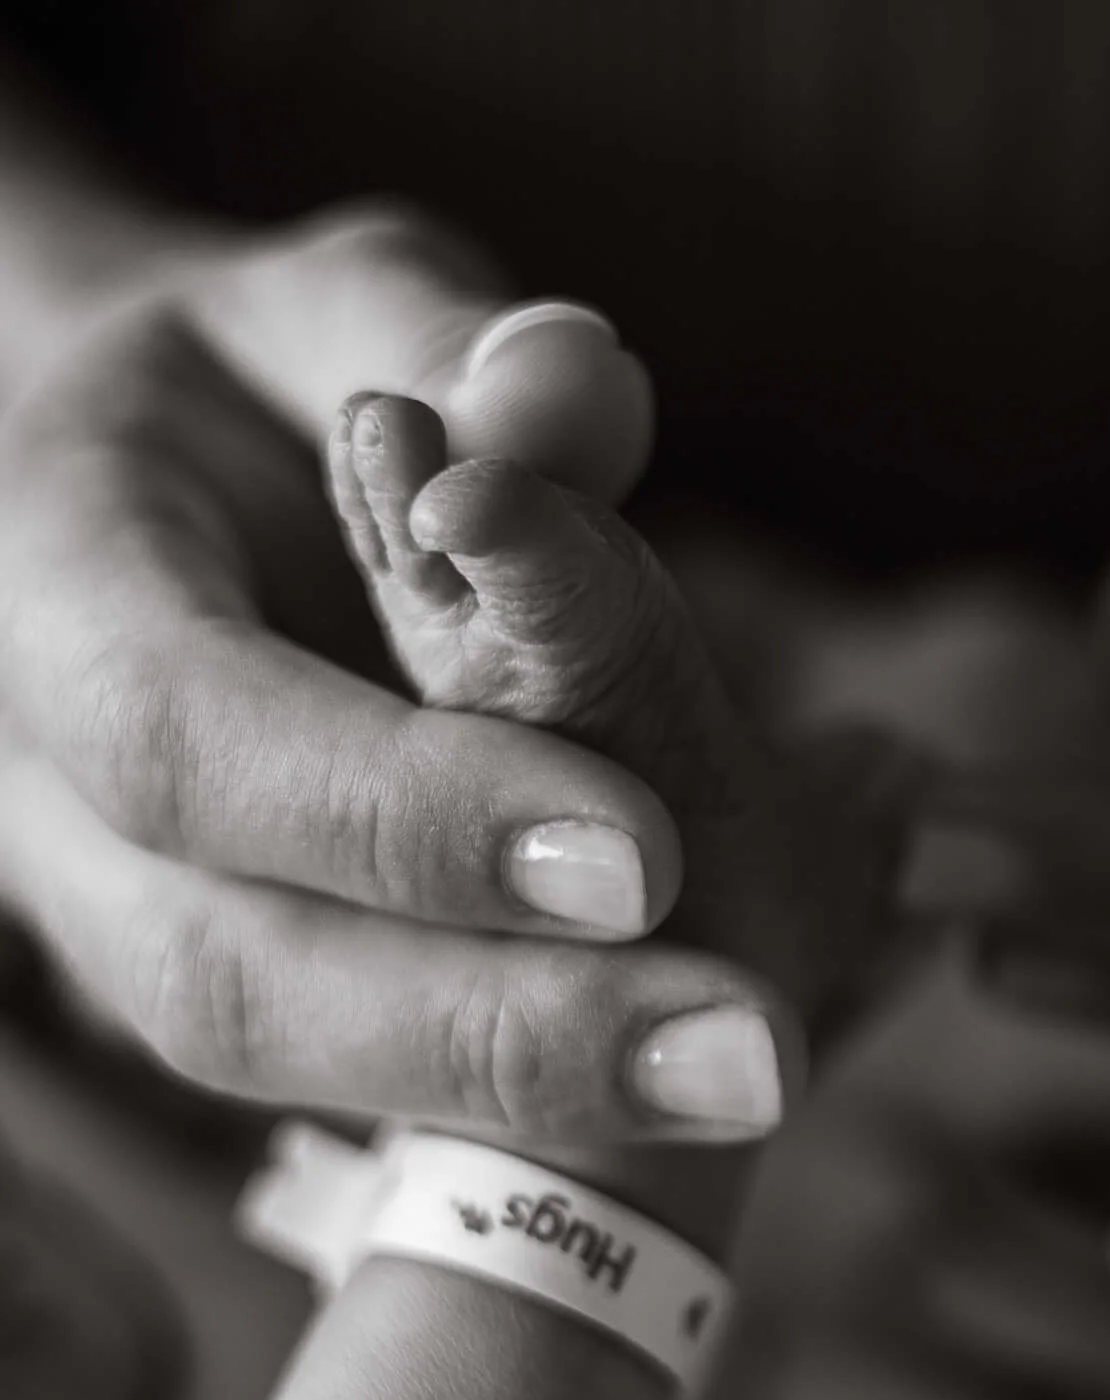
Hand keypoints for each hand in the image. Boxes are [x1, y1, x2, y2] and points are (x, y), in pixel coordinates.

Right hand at [0, 204, 794, 1141]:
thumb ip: (441, 332)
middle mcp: (39, 786)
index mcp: (45, 583)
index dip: (396, 812)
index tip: (637, 853)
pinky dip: (515, 1099)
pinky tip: (686, 1085)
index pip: (185, 734)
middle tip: (747, 1050)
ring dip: (518, 1098)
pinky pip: (342, 1077)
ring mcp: (106, 912)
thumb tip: (576, 391)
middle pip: (219, 969)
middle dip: (489, 1026)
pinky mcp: (214, 980)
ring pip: (273, 1063)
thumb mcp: (323, 300)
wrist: (130, 485)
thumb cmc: (242, 380)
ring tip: (745, 1079)